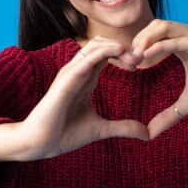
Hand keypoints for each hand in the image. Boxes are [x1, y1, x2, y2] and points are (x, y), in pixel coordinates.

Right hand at [0, 36, 148, 162]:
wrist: (40, 144)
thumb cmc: (64, 134)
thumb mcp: (101, 129)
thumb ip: (123, 128)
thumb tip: (147, 134)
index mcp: (86, 78)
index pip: (106, 54)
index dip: (124, 54)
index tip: (140, 65)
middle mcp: (78, 71)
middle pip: (102, 43)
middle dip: (123, 47)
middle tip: (140, 60)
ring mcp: (71, 73)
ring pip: (95, 45)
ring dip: (117, 46)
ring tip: (134, 59)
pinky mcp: (66, 79)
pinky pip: (87, 58)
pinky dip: (106, 51)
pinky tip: (121, 54)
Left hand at [131, 19, 187, 137]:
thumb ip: (168, 115)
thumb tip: (149, 133)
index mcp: (182, 44)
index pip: (153, 35)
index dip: (137, 45)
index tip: (126, 64)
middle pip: (155, 26)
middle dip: (138, 39)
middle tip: (127, 59)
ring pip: (164, 27)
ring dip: (146, 39)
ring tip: (134, 55)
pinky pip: (180, 39)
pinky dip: (161, 44)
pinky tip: (148, 54)